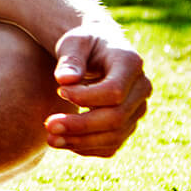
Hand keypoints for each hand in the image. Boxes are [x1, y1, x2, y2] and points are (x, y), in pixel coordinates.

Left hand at [45, 25, 151, 157]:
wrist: (99, 51)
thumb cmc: (84, 44)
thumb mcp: (74, 42)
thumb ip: (71, 59)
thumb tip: (65, 79)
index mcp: (131, 63)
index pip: (115, 92)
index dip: (86, 97)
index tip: (60, 90)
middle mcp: (141, 88)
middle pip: (116, 118)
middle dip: (80, 125)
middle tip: (48, 125)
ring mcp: (137, 109)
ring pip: (115, 136)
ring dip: (81, 141)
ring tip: (51, 139)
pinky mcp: (128, 124)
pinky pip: (112, 145)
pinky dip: (87, 148)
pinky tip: (64, 142)